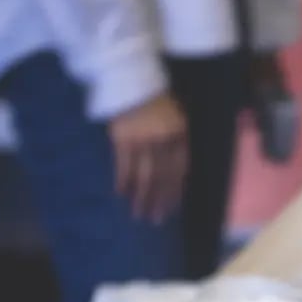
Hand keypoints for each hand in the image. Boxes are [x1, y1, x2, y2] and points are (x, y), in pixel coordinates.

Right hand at [108, 92, 187, 222]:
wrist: (132, 82)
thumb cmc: (158, 102)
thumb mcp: (178, 118)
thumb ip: (180, 143)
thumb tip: (180, 173)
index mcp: (180, 135)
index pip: (180, 169)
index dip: (175, 190)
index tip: (171, 208)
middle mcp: (163, 140)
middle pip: (162, 177)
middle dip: (158, 200)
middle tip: (154, 219)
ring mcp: (142, 140)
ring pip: (144, 175)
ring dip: (141, 197)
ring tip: (138, 213)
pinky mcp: (122, 138)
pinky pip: (123, 165)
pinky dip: (123, 180)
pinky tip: (121, 193)